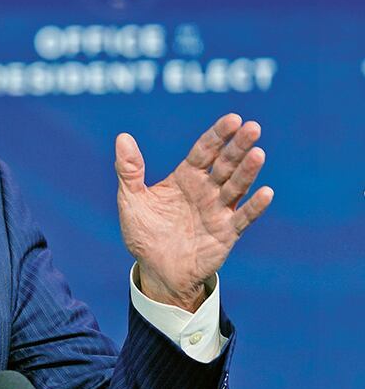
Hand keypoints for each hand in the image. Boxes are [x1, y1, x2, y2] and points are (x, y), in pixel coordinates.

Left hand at [115, 114, 273, 311]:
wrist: (156, 270)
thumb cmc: (144, 233)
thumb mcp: (131, 200)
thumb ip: (129, 170)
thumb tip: (123, 137)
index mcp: (185, 177)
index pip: (204, 151)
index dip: (217, 135)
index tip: (232, 119)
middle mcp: (206, 190)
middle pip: (225, 163)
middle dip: (238, 146)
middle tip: (253, 127)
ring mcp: (218, 211)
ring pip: (236, 186)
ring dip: (248, 171)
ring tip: (258, 153)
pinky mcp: (226, 234)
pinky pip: (242, 218)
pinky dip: (254, 207)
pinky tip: (265, 192)